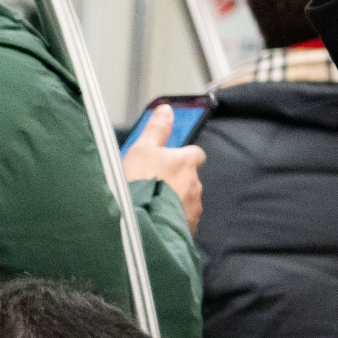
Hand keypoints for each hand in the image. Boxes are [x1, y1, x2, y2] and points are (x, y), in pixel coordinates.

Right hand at [122, 105, 205, 232]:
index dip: (184, 156)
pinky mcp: (189, 228)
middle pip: (190, 178)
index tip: (171, 159)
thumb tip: (167, 110)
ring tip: (152, 204)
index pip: (196, 154)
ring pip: (187, 200)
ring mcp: (193, 207)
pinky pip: (183, 220)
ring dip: (175, 200)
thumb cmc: (141, 183)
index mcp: (186, 162)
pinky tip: (157, 219)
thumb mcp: (142, 149)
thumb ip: (157, 129)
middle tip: (154, 184)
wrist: (143, 223)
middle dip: (177, 180)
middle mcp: (195, 184)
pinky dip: (173, 218)